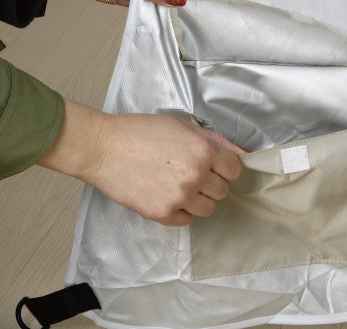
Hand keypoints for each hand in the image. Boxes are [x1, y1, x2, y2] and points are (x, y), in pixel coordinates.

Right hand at [38, 99, 243, 225]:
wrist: (103, 147)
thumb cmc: (140, 132)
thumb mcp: (183, 127)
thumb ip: (216, 141)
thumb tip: (244, 153)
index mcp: (204, 151)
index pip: (234, 170)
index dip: (224, 168)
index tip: (213, 167)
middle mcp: (196, 175)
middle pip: (222, 191)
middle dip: (210, 183)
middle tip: (188, 174)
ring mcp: (180, 197)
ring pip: (207, 209)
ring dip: (197, 200)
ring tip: (176, 185)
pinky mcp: (162, 213)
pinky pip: (185, 220)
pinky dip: (178, 211)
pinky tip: (163, 195)